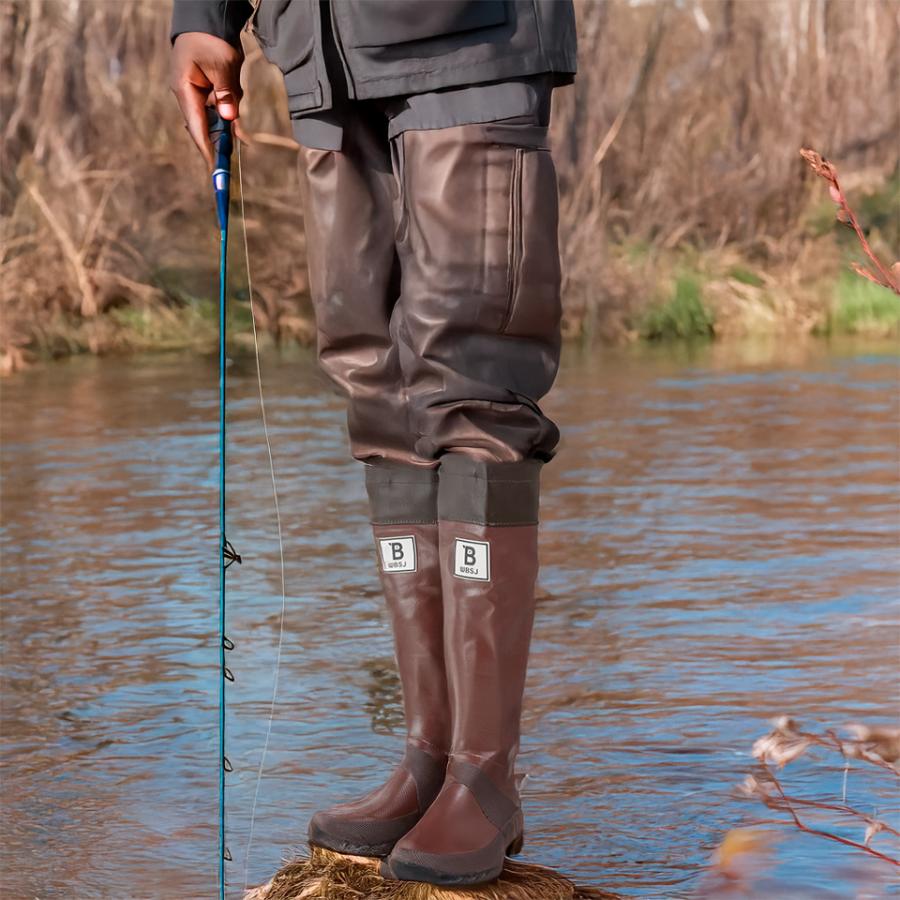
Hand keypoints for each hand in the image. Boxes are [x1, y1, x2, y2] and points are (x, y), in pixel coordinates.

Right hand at [170, 32, 242, 169]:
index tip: (215, 169)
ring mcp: (196, 94)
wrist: (206, 20)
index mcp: (185, 90)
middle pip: (205, 127)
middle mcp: (188, 96)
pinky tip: (234, 98)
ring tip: (233, 97)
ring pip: (215, 118)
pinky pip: (219, 108)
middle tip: (236, 151)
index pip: (196, 128)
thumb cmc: (211, 40)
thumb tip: (230, 119)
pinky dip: (229, 110)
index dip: (207, 150)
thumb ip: (226, 93)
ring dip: (228, 118)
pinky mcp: (206, 91)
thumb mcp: (222, 66)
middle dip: (221, 138)